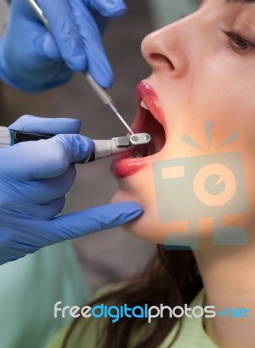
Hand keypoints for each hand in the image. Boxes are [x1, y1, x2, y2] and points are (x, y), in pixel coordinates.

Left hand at [0, 0, 124, 91]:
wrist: (39, 51)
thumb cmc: (30, 50)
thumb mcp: (31, 53)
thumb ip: (44, 48)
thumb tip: (57, 49)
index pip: (54, 4)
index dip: (69, 33)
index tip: (80, 63)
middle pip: (78, 9)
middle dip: (91, 45)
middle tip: (103, 77)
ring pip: (94, 1)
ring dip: (104, 34)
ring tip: (114, 57)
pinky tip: (118, 4)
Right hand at [0, 115, 142, 263]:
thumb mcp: (1, 139)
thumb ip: (38, 128)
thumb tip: (78, 128)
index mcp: (7, 168)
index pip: (61, 154)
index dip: (70, 145)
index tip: (72, 142)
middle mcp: (18, 198)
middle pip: (66, 175)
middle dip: (57, 165)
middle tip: (33, 166)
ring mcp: (27, 221)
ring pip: (63, 194)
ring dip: (51, 187)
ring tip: (21, 188)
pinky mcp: (34, 237)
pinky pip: (76, 227)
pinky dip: (104, 218)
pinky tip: (131, 212)